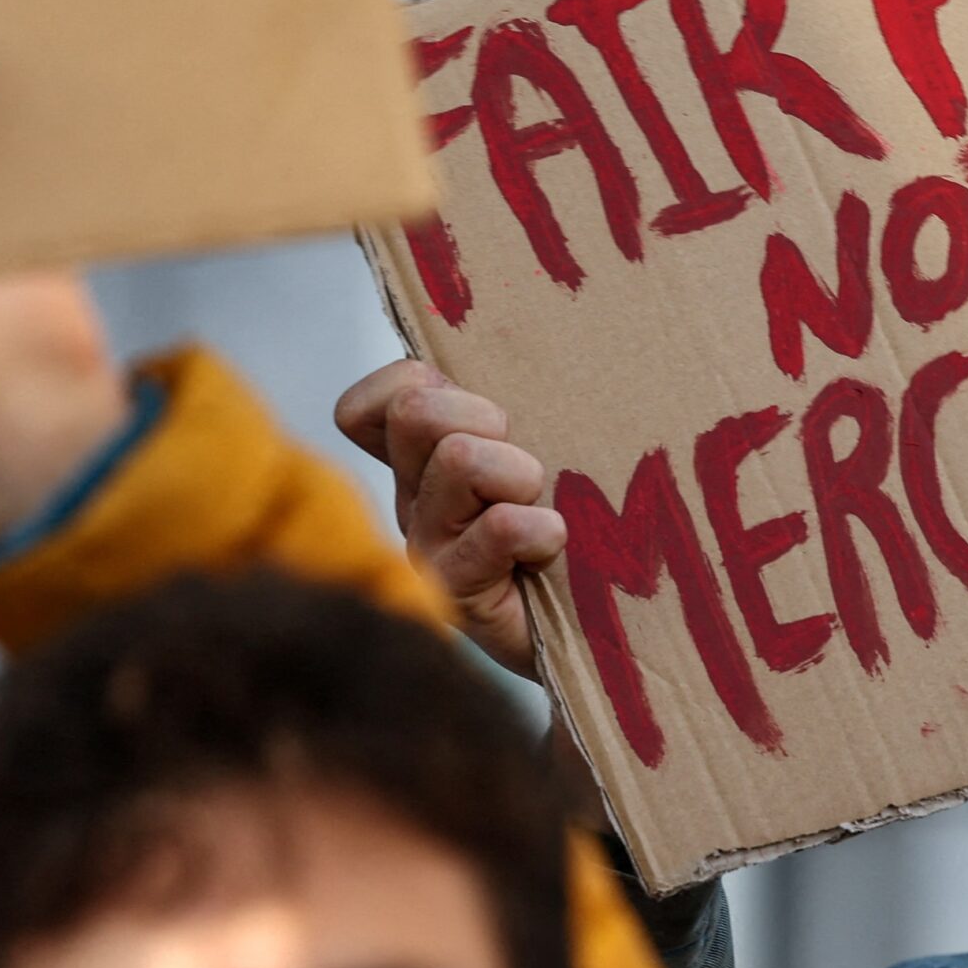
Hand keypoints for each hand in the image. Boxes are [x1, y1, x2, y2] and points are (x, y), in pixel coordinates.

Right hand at [333, 360, 560, 680]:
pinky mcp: (459, 596)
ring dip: (519, 473)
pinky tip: (552, 547)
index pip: (365, 406)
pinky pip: (499, 527)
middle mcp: (412, 503)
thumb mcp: (544, 452)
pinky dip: (542, 527)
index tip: (479, 414)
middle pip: (412, 411)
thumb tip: (539, 332)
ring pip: (457, 458)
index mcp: (419, 464)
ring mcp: (429, 550)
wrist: (602, 634)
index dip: (412, 385)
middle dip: (481, 417)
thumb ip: (516, 411)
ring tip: (540, 506)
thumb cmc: (576, 533)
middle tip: (522, 462)